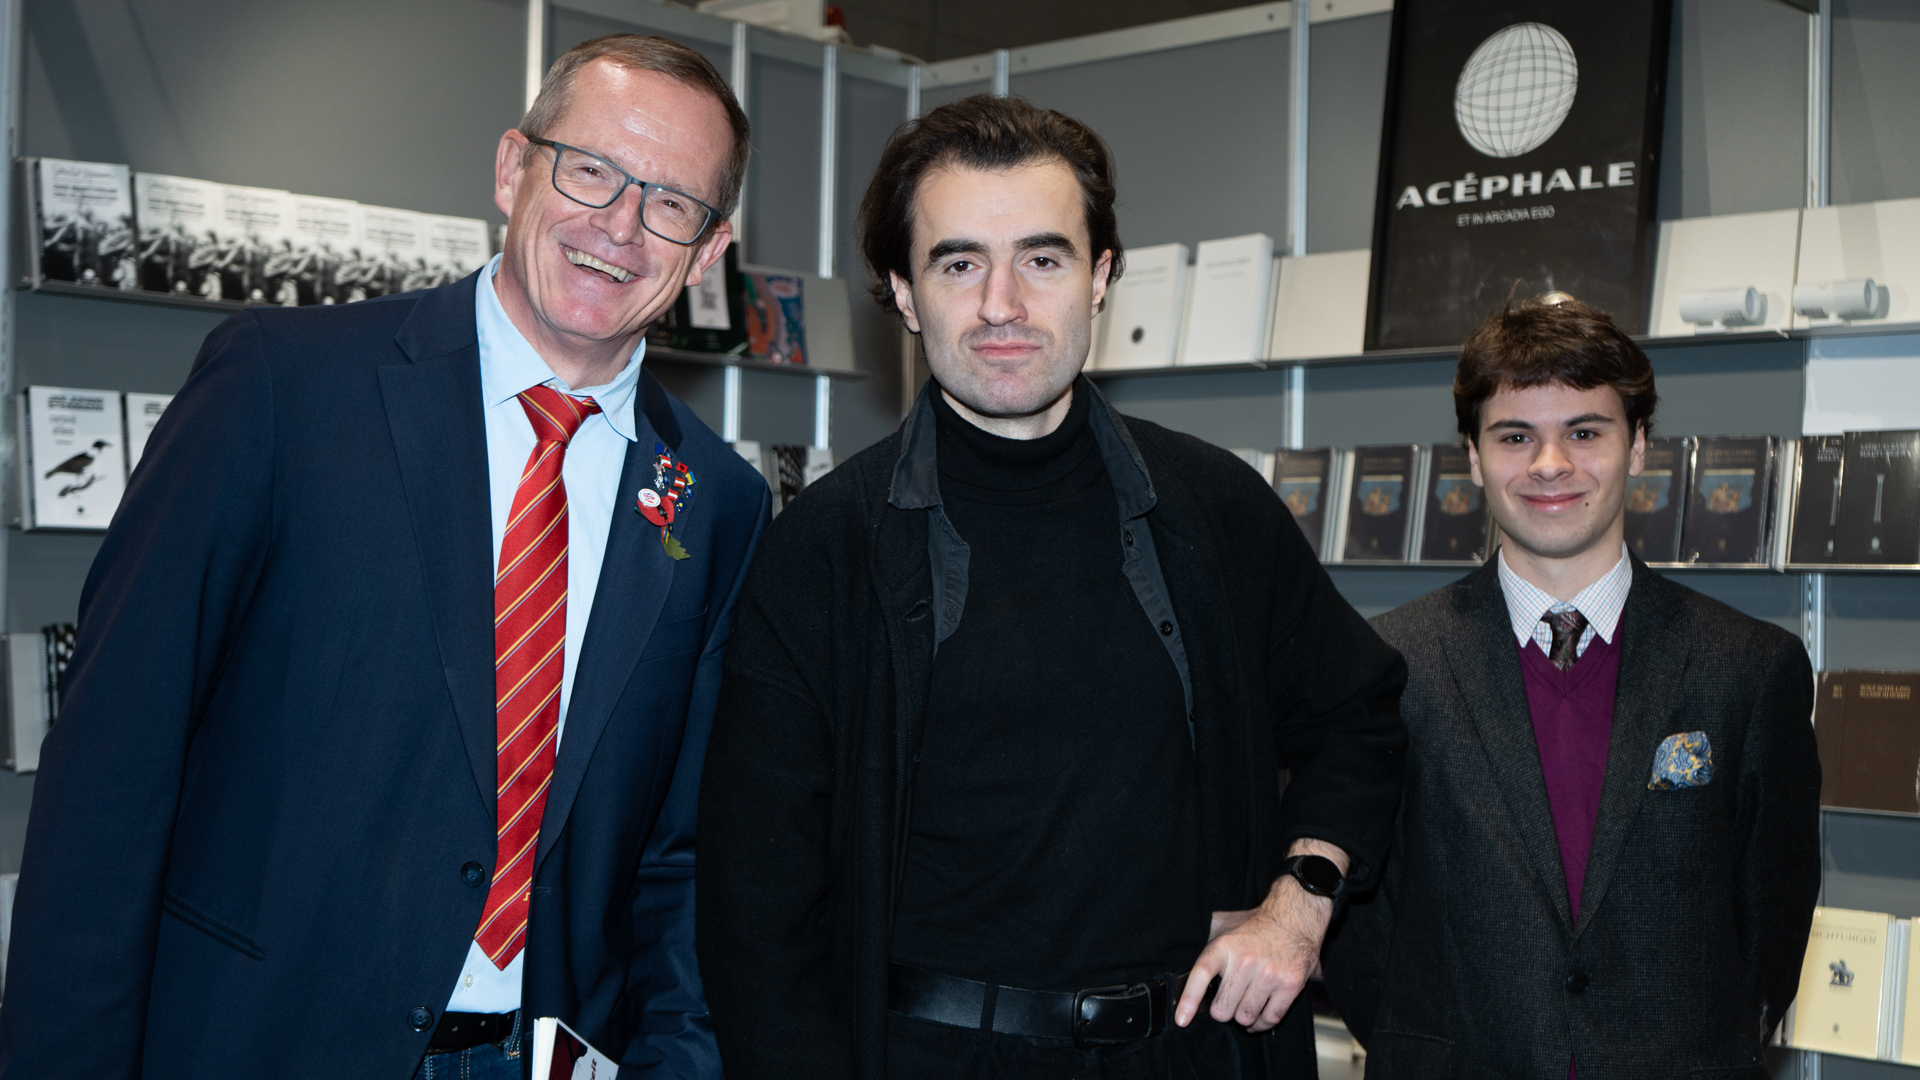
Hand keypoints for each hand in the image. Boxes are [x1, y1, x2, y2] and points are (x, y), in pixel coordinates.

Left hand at [1174, 839, 1346, 1032]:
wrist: (1295, 918)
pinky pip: (1270, 1019)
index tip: (1182, 1019)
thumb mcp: (1224, 925)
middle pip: (1222, 1009)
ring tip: (1244, 1004)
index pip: (1201, 974)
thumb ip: (1202, 938)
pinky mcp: (1290, 986)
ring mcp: (1269, 975)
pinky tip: (1259, 1015)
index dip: (1189, 1000)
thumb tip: (1177, 947)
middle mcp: (1246, 961)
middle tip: (1227, 1001)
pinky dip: (1262, 1023)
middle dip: (1222, 1010)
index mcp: (1225, 946)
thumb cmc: (1255, 925)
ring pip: (1245, 1017)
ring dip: (1243, 1016)